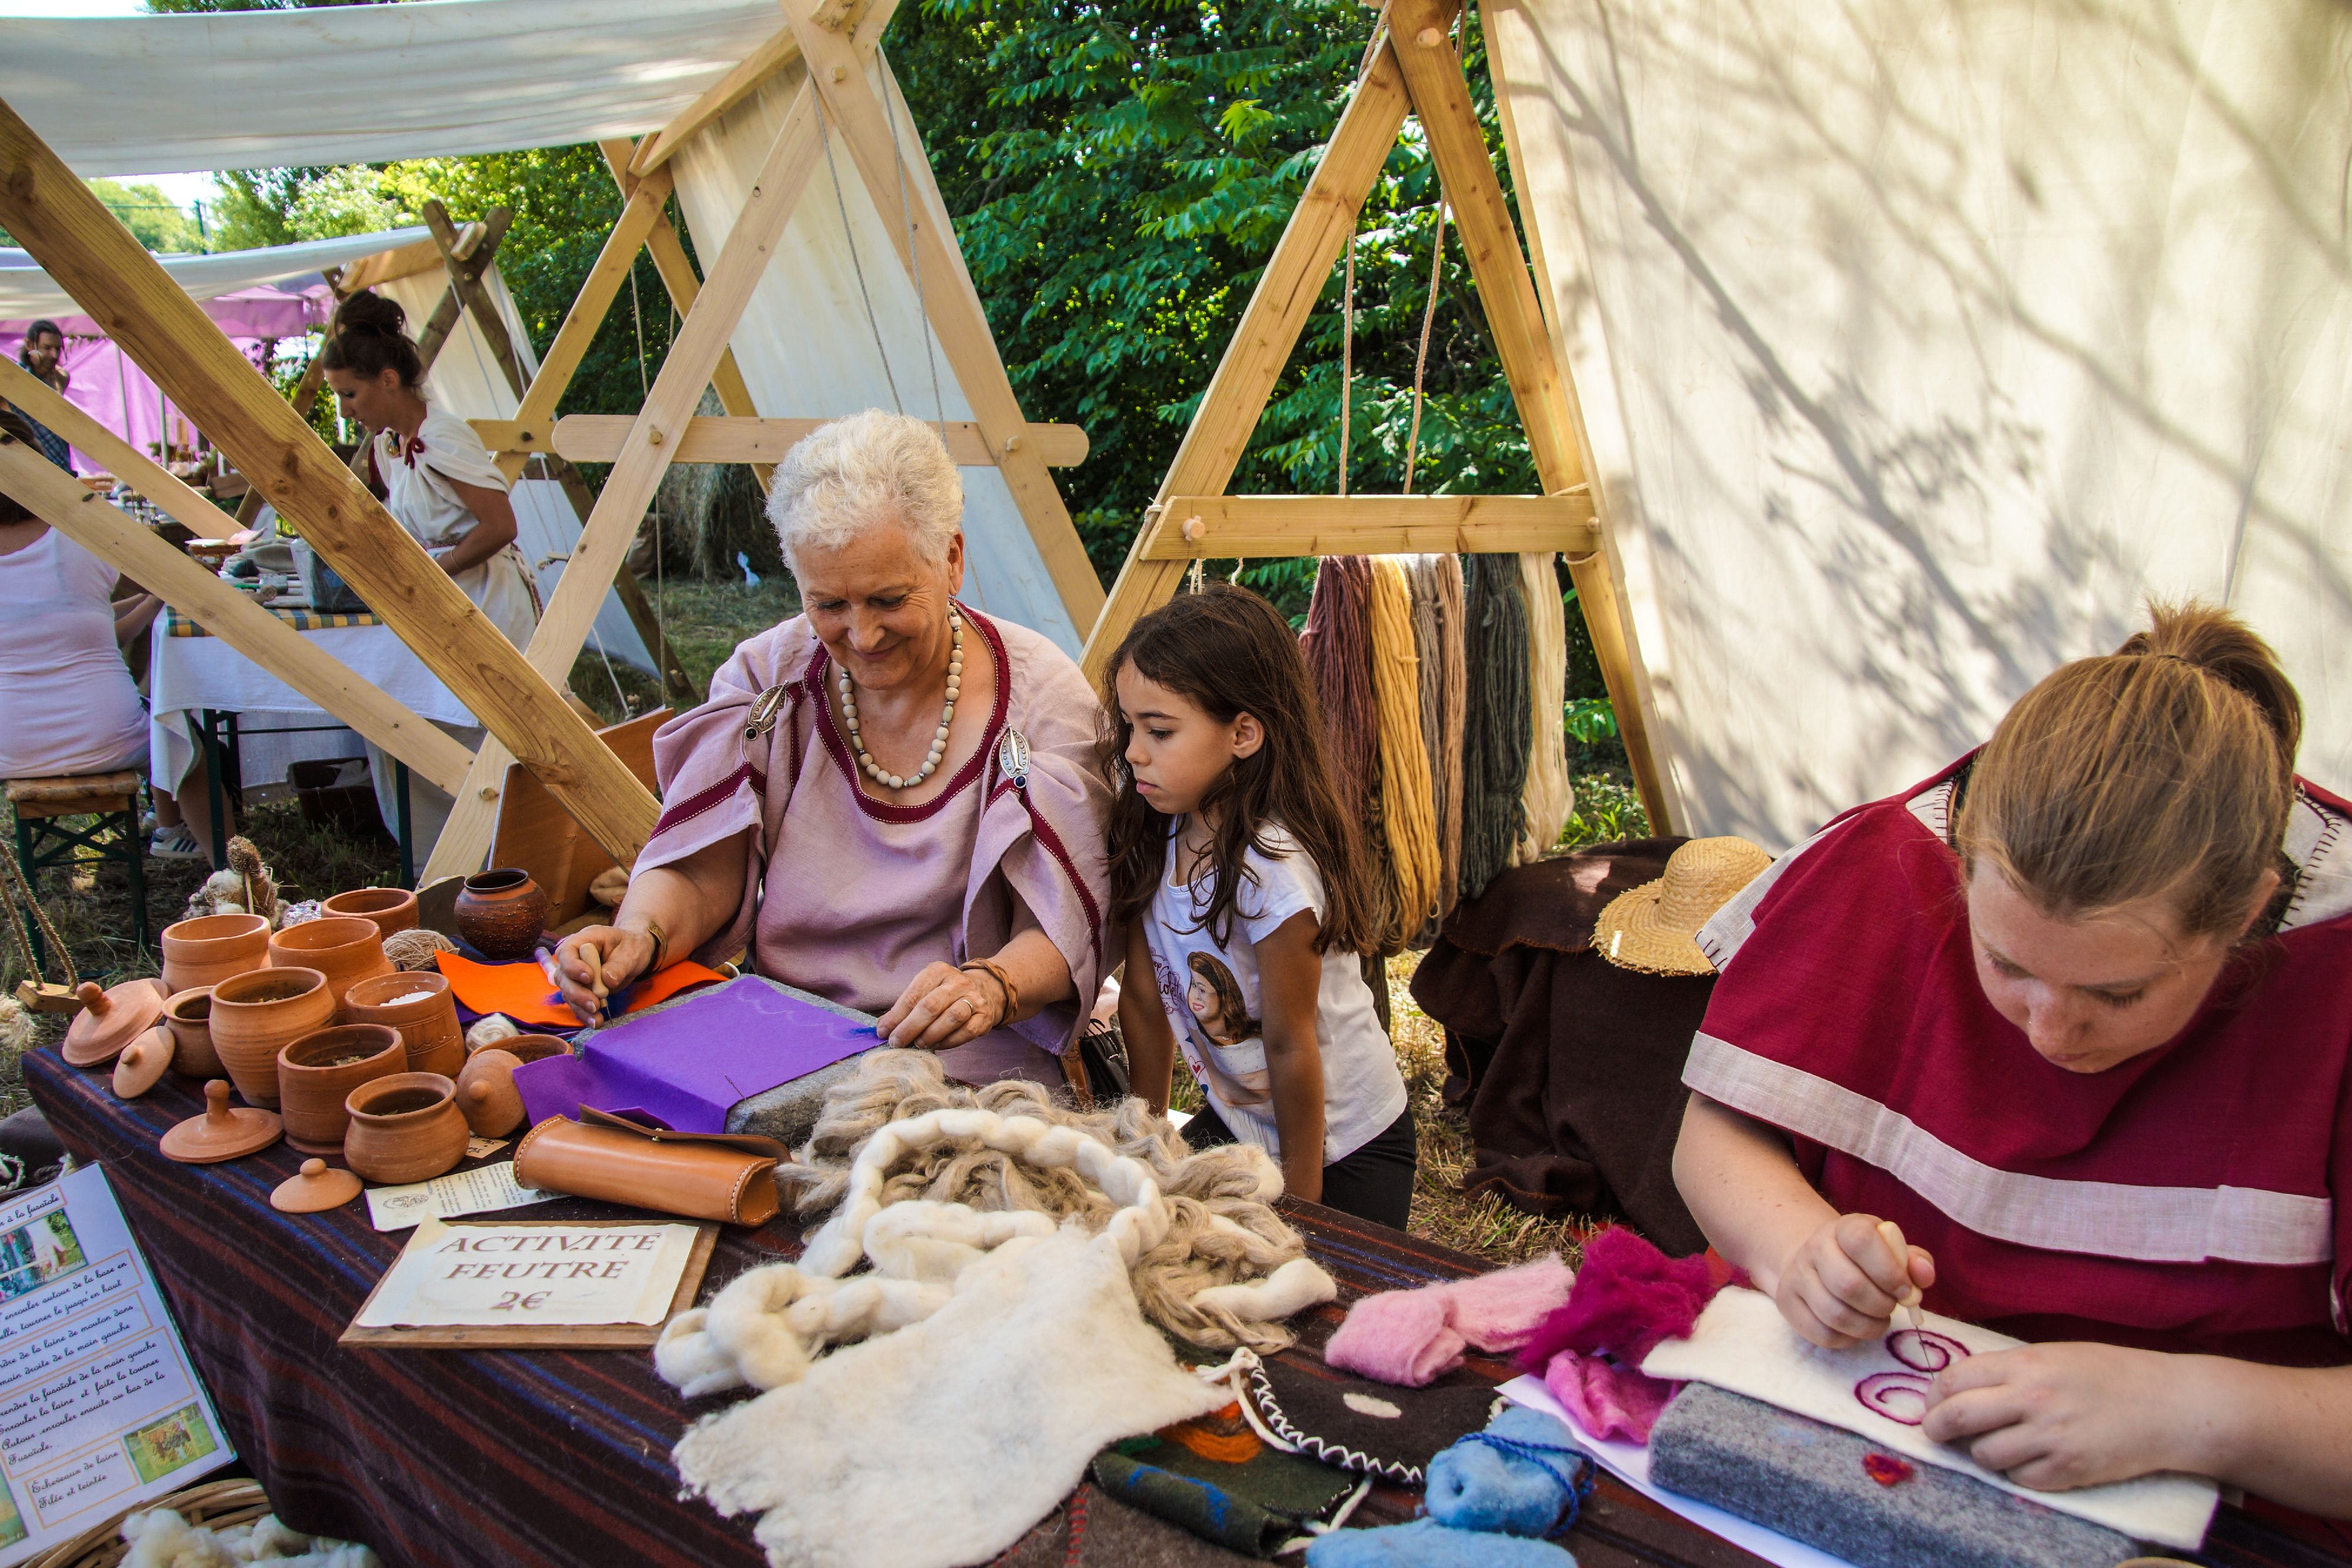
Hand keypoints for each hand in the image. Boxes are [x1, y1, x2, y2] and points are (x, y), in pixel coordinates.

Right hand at [551, 925, 655, 1023]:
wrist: (635, 954)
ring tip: (597, 1019)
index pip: (566, 952)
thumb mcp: (631, 952)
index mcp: (584, 940)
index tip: (589, 978)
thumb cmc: (632, 947)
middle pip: (564, 977)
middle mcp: (574, 958)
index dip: (573, 966)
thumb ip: (619, 965)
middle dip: (577, 993)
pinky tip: (596, 1022)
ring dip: (581, 1008)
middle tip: (595, 1004)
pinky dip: (586, 1014)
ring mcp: (575, 975)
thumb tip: (607, 980)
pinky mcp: (581, 990)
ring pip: (568, 993)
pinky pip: (577, 1003)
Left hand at [877, 962, 1005, 1050]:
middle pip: (931, 1006)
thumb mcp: (925, 991)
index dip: (896, 1015)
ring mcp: (974, 999)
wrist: (985, 990)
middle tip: (896, 1042)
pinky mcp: (985, 1016)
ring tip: (918, 1044)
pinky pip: (966, 1032)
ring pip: (951, 1018)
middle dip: (909, 1028)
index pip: (913, 994)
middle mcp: (957, 982)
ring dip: (930, 1035)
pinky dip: (948, 1042)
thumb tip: (883, 1027)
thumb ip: (905, 1007)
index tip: (883, 1031)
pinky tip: (936, 1045)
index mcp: (938, 971)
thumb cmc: (945, 994)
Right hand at [1772, 1212, 1934, 1348]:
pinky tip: (1857, 1329)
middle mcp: (1814, 1248)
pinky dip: (1848, 1338)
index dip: (1889, 1271)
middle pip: (1848, 1284)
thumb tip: (1924, 1276)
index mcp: (1843, 1228)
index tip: (1905, 1290)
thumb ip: (1913, 1261)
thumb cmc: (1864, 1260)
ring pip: (1835, 1314)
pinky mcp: (1787, 1303)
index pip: (1860, 1240)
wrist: (1815, 1261)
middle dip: (1880, 1305)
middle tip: (1890, 1307)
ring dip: (1867, 1326)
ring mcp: (1796, 1276)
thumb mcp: (1890, 1251)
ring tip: (1878, 1320)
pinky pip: (1821, 1333)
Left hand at [1924, 1341, 2204, 1490]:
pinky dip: (2018, 1472)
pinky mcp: (2069, 1470)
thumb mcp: (2053, 1356)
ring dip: (1982, 1452)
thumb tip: (1960, 1387)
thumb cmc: (2110, 1374)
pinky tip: (2032, 1458)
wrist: (2168, 1405)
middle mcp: (2031, 1399)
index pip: (1953, 1380)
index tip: (1934, 1403)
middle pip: (1956, 1418)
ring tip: (1998, 1443)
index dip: (1935, 1395)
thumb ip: (2008, 1370)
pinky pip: (2020, 1478)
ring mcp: (2050, 1437)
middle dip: (1937, 1427)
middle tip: (1937, 1432)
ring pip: (1984, 1454)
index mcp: (2024, 1365)